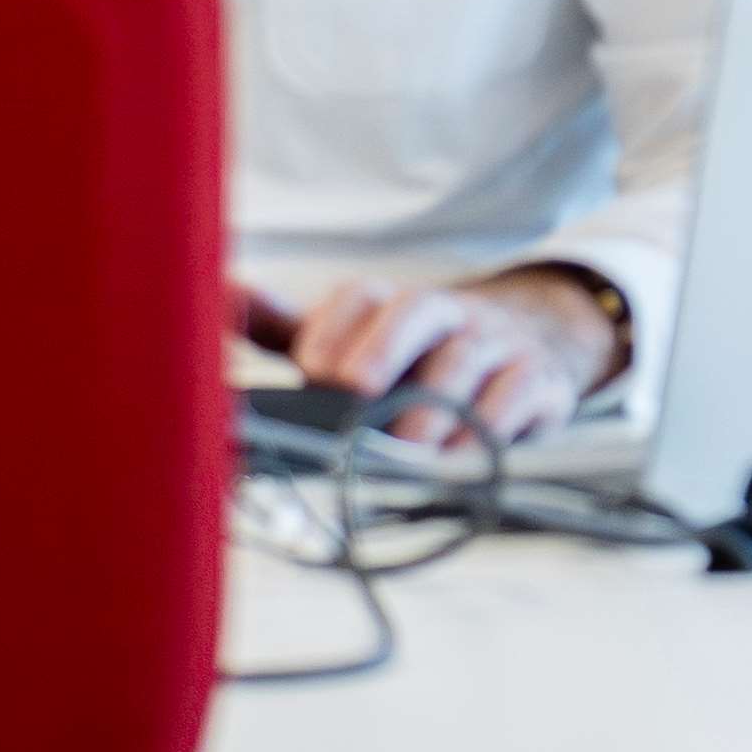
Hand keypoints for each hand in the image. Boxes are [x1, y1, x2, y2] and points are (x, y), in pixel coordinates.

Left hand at [268, 262, 626, 449]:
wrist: (529, 340)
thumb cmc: (417, 353)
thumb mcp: (348, 337)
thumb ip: (281, 325)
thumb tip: (214, 291)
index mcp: (392, 303)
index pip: (361, 297)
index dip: (334, 330)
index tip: (312, 370)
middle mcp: (445, 314)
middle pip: (418, 311)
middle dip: (384, 346)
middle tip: (356, 389)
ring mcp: (495, 344)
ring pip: (467, 363)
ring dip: (435, 407)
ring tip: (408, 447)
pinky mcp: (537, 381)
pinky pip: (518, 399)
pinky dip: (491, 430)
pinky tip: (464, 460)